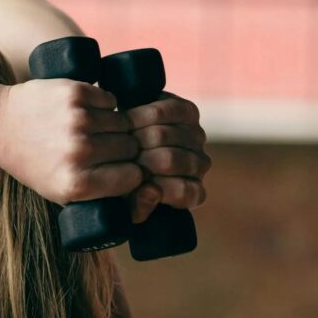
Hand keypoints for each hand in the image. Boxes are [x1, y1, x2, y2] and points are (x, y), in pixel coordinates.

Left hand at [0, 79, 142, 205]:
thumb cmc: (33, 163)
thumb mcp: (60, 192)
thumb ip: (101, 196)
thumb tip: (149, 191)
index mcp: (77, 184)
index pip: (134, 178)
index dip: (131, 172)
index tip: (122, 167)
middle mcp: (79, 153)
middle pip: (131, 148)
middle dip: (125, 148)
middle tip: (107, 145)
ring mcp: (77, 120)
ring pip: (124, 121)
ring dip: (117, 124)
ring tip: (98, 129)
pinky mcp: (74, 93)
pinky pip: (110, 98)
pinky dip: (104, 104)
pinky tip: (89, 111)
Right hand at [124, 92, 210, 222]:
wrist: (118, 149)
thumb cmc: (123, 184)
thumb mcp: (126, 204)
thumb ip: (139, 207)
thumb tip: (152, 191)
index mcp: (192, 194)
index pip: (183, 192)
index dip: (154, 185)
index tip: (130, 179)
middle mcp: (199, 166)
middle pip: (169, 160)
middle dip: (138, 159)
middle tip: (117, 155)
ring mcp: (196, 139)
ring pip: (166, 135)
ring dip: (137, 136)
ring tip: (119, 139)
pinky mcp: (190, 113)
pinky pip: (173, 110)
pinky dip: (148, 112)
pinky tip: (131, 117)